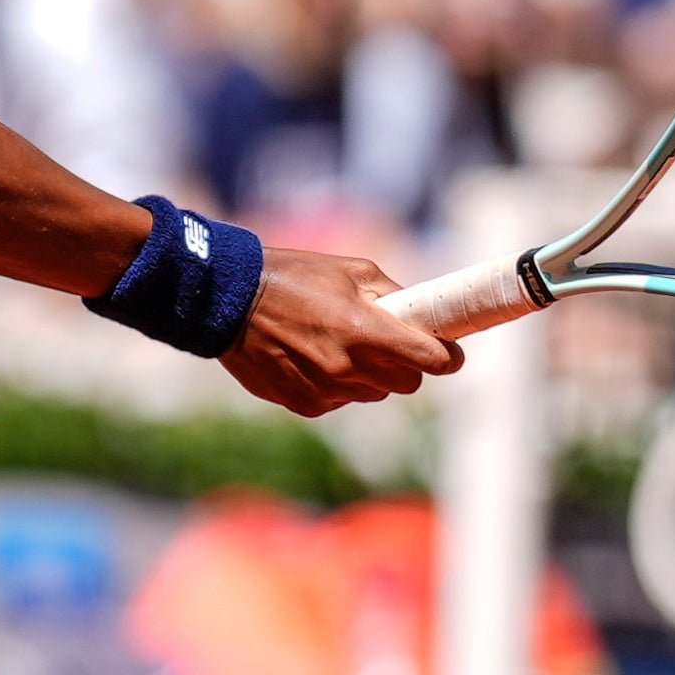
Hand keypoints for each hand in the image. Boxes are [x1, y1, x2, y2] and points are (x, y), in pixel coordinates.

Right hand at [219, 245, 461, 416]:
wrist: (228, 301)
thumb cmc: (293, 276)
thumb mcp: (350, 269)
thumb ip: (393, 295)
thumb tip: (423, 313)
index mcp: (366, 330)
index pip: (433, 361)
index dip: (446, 356)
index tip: (446, 351)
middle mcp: (349, 367)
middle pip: (408, 384)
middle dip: (406, 365)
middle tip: (388, 343)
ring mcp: (327, 391)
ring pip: (373, 393)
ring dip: (368, 375)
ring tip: (338, 345)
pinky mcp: (305, 405)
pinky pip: (340, 400)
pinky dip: (336, 385)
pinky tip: (312, 358)